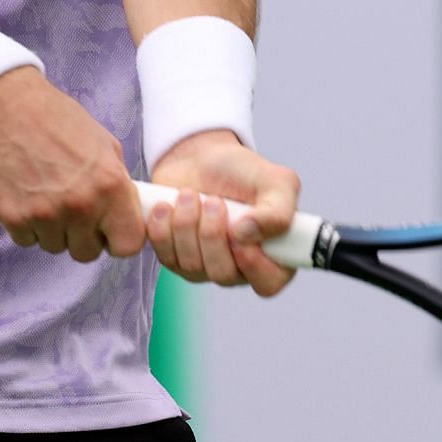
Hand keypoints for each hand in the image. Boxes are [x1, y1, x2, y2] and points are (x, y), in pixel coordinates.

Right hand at [0, 67, 144, 262]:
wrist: (6, 107)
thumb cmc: (57, 119)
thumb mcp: (103, 143)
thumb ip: (117, 182)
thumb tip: (125, 211)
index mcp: (110, 186)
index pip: (128, 245)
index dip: (119, 239)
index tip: (109, 230)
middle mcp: (80, 206)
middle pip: (88, 253)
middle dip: (82, 236)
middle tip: (72, 209)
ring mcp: (45, 215)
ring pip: (55, 247)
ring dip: (53, 229)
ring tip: (46, 195)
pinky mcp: (14, 217)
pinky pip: (27, 241)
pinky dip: (27, 225)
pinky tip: (26, 195)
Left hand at [146, 130, 300, 296]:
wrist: (200, 157)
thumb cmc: (242, 171)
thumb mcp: (275, 181)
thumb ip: (277, 211)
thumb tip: (246, 234)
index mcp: (272, 253)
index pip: (269, 283)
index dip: (254, 267)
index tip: (240, 236)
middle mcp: (240, 267)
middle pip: (223, 274)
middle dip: (213, 234)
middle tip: (214, 201)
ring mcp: (206, 267)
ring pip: (192, 266)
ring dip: (187, 225)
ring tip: (190, 194)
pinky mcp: (176, 259)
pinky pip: (166, 257)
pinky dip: (163, 228)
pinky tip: (167, 206)